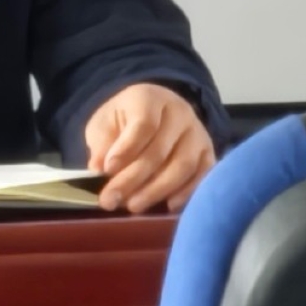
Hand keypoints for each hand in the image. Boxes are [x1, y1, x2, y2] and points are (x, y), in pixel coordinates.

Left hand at [82, 82, 214, 212]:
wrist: (152, 113)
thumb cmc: (123, 121)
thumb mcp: (104, 124)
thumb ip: (101, 144)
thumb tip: (97, 170)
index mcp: (150, 99)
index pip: (144, 124)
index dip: (126, 149)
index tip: (107, 169)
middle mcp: (180, 112)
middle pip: (160, 150)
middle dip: (133, 179)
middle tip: (110, 201)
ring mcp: (197, 133)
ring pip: (183, 165)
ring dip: (157, 190)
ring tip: (133, 206)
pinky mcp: (208, 152)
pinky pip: (202, 175)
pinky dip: (187, 193)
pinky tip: (167, 206)